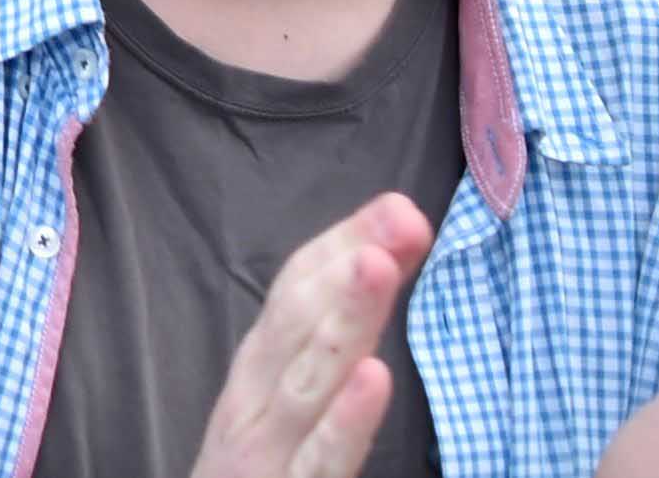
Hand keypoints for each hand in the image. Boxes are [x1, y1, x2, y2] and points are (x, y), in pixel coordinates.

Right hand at [189, 193, 430, 477]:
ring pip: (307, 377)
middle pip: (297, 320)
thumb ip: (319, 357)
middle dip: (350, 262)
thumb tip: (366, 288)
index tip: (397, 207)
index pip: (295, 294)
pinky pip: (320, 458)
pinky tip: (373, 377)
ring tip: (381, 266)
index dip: (342, 243)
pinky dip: (344, 419)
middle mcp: (253, 403)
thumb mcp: (283, 413)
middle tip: (405, 214)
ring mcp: (263, 451)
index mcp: (258, 376)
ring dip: (343, 317)